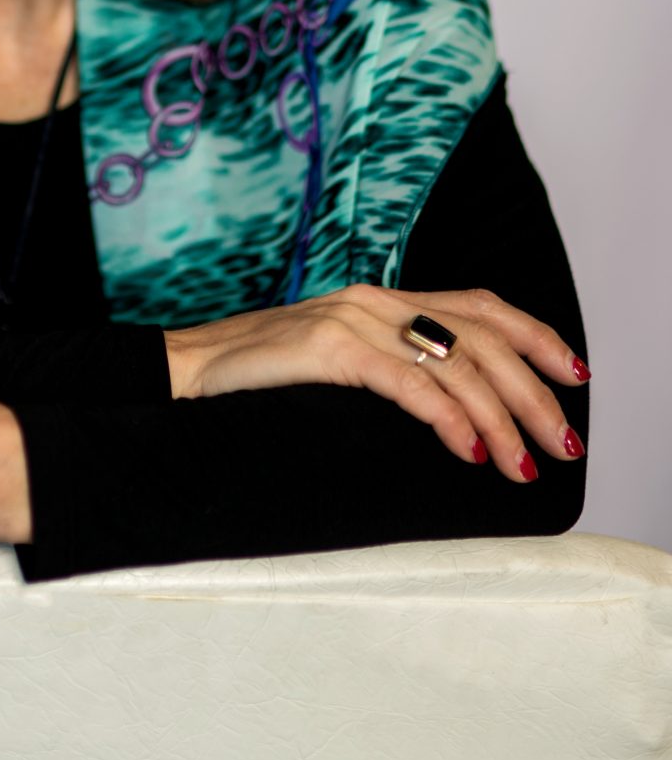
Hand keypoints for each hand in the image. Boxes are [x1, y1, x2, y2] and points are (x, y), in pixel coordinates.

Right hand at [164, 286, 588, 482]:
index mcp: (381, 298)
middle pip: (481, 336)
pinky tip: (468, 449)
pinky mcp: (329, 349)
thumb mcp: (338, 363)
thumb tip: (457, 413)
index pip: (480, 303)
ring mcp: (352, 320)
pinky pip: (407, 382)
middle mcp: (374, 299)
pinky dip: (447, 416)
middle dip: (533, 391)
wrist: (186, 371)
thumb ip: (390, 369)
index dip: (533, 334)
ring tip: (522, 461)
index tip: (573, 373)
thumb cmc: (260, 379)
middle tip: (563, 441)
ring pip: (454, 362)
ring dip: (500, 417)